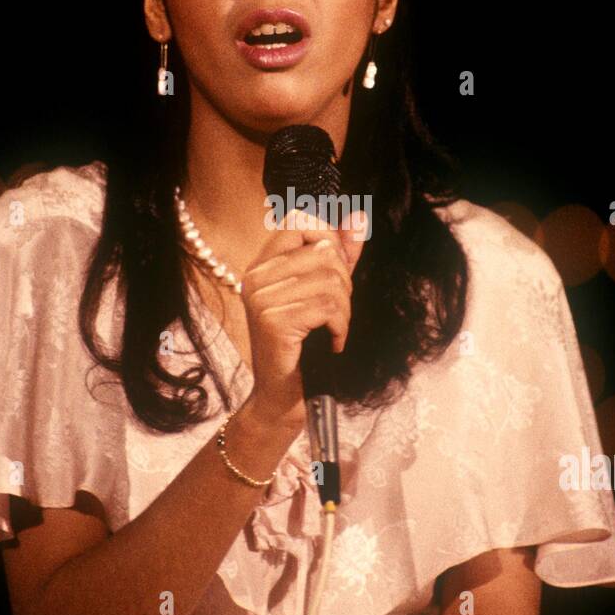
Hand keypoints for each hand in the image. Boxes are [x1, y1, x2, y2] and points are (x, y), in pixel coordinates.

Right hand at [241, 207, 368, 426]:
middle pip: (324, 252)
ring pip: (331, 281)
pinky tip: (331, 343)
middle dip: (344, 284)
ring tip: (333, 330)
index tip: (337, 271)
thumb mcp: (323, 293)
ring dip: (344, 311)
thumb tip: (359, 217)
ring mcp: (261, 298)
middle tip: (335, 314)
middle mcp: (256, 277)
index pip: (298, 219)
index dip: (328, 238)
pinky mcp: (274, 321)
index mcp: (262, 265)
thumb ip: (340, 255)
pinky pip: (328, 307)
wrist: (282, 397)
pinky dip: (340, 327)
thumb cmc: (304, 346)